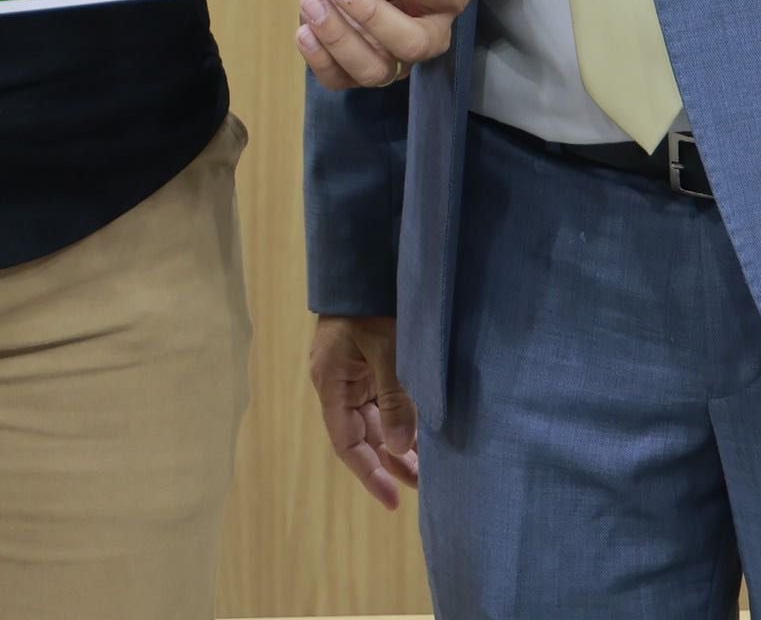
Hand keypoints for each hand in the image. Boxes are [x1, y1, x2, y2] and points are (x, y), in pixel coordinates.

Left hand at [295, 0, 474, 91]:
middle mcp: (433, 34)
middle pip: (412, 42)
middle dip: (370, 14)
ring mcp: (400, 61)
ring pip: (376, 70)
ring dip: (339, 39)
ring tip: (312, 3)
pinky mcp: (364, 73)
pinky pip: (341, 79)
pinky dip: (319, 58)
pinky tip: (305, 31)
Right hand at [307, 314, 422, 507]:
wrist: (365, 260)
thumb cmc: (373, 302)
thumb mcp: (387, 350)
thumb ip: (394, 399)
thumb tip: (399, 449)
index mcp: (332, 383)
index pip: (347, 443)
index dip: (370, 473)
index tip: (393, 500)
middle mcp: (338, 383)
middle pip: (363, 435)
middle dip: (391, 461)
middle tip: (424, 485)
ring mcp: (352, 372)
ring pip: (374, 420)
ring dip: (398, 442)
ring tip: (428, 467)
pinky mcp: (367, 362)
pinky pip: (381, 400)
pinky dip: (400, 418)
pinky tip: (422, 432)